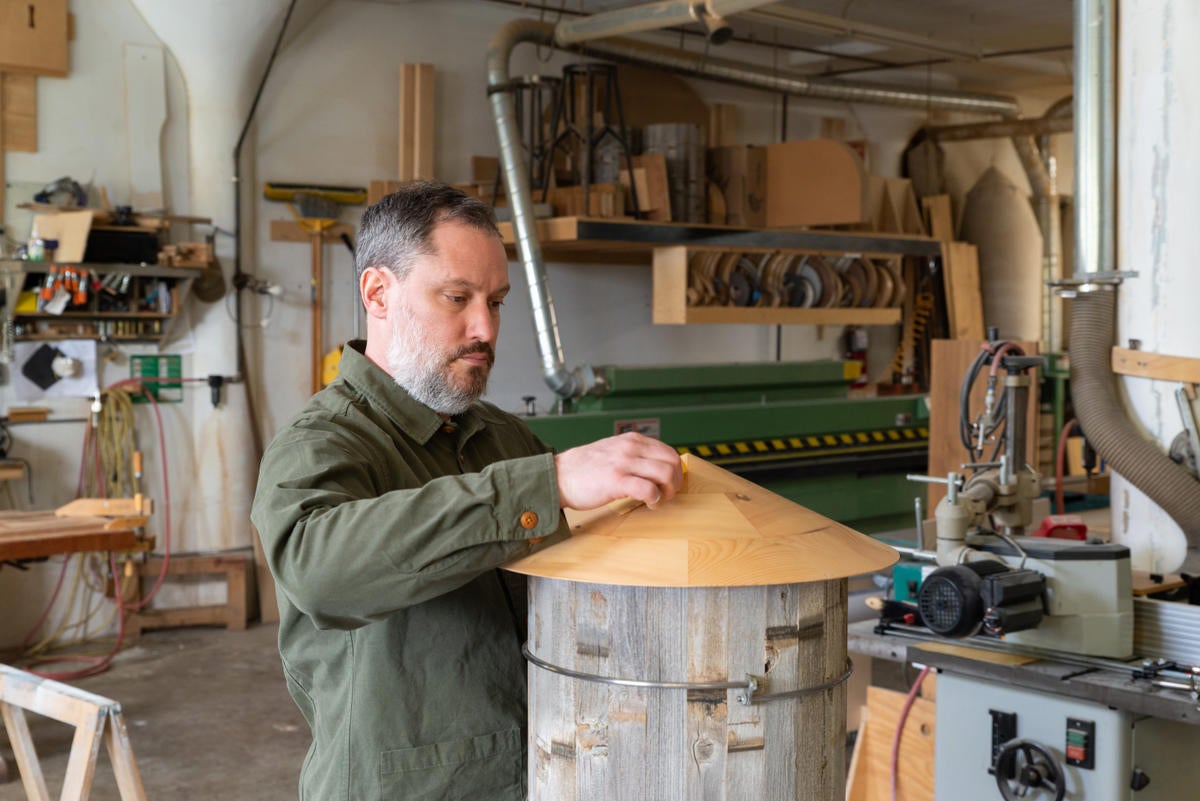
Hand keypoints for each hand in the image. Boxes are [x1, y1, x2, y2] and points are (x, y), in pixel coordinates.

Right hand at [554, 432, 682, 511]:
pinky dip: (655, 499)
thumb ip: (633, 455)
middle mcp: (631, 448)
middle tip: (666, 495)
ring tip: (657, 501)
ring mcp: (624, 463)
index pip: (669, 452)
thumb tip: (655, 468)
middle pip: (673, 462)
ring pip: (665, 473)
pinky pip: (648, 489)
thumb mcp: (613, 451)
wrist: (558, 475)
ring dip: (668, 492)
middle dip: (676, 482)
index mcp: (632, 440)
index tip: (668, 485)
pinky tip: (648, 504)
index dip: (675, 471)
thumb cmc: (583, 468)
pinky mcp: (616, 480)